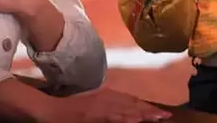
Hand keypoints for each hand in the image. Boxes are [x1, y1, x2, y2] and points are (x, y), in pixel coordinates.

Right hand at [41, 87, 171, 122]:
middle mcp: (104, 98)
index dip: (144, 105)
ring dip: (143, 113)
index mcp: (104, 95)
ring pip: (126, 109)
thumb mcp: (90, 104)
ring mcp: (100, 106)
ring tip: (158, 117)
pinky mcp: (94, 114)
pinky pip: (114, 117)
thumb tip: (117, 109)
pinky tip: (137, 120)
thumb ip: (104, 107)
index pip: (128, 100)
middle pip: (131, 103)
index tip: (158, 111)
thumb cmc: (68, 110)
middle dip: (149, 110)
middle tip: (166, 115)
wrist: (50, 110)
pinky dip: (126, 117)